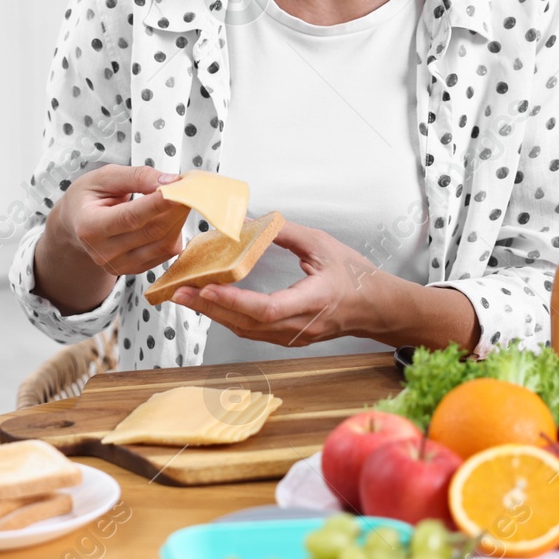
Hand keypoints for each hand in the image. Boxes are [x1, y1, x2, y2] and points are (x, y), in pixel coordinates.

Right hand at [50, 164, 191, 276]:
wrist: (75, 225)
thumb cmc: (89, 198)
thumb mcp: (104, 177)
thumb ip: (136, 176)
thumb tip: (170, 181)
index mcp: (89, 227)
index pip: (130, 217)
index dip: (158, 203)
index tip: (181, 188)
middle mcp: (103, 253)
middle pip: (152, 232)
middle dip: (176, 208)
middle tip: (189, 187)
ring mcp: (119, 266)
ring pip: (164, 244)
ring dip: (179, 219)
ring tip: (181, 198)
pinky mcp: (134, 270)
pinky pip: (166, 252)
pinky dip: (175, 231)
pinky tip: (170, 215)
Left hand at [170, 221, 381, 346]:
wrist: (378, 307)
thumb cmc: (356, 277)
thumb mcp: (323, 245)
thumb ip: (286, 233)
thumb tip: (251, 221)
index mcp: (312, 302)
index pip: (266, 309)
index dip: (234, 300)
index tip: (208, 286)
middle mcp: (300, 325)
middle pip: (247, 324)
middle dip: (209, 307)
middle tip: (179, 292)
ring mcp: (293, 336)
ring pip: (246, 331)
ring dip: (215, 314)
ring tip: (188, 297)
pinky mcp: (289, 338)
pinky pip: (252, 332)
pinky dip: (230, 318)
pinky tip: (213, 305)